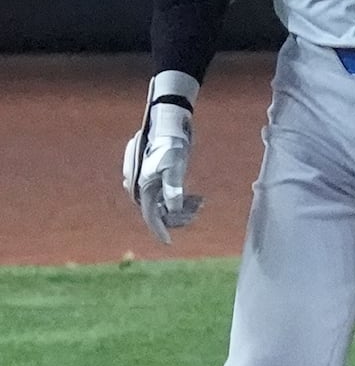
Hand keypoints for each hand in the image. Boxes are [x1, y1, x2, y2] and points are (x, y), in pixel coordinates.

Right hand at [122, 98, 202, 244]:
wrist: (169, 122)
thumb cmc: (171, 143)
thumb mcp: (175, 167)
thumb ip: (173, 189)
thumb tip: (174, 209)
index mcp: (143, 187)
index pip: (151, 216)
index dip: (160, 230)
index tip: (169, 243)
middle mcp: (142, 187)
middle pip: (159, 212)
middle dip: (178, 216)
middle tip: (198, 209)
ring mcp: (149, 182)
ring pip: (164, 204)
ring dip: (181, 207)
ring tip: (200, 201)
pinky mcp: (157, 176)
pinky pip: (167, 194)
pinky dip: (180, 198)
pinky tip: (195, 196)